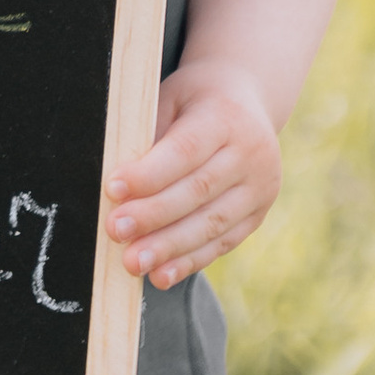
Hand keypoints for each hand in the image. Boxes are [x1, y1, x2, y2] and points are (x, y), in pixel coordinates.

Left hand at [105, 59, 281, 286]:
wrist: (248, 101)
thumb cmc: (193, 102)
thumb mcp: (169, 99)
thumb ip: (149, 136)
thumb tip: (116, 186)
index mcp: (225, 118)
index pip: (186, 151)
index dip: (149, 174)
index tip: (113, 190)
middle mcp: (251, 154)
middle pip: (198, 191)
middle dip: (154, 216)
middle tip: (116, 232)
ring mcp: (261, 187)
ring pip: (212, 223)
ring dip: (169, 248)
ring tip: (133, 263)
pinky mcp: (258, 213)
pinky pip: (222, 243)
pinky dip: (189, 261)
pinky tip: (161, 275)